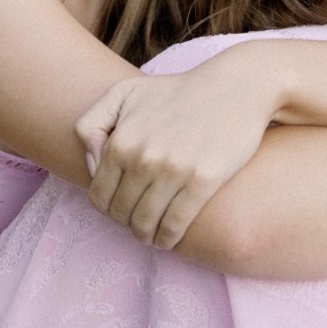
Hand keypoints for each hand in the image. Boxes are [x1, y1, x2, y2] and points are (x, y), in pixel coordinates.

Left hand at [74, 47, 278, 249]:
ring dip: (145, 235)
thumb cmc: (177, 92)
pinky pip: (174, 225)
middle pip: (120, 213)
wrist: (234, 88)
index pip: (98, 195)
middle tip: (137, 221)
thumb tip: (92, 166)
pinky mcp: (202, 181)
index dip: (107, 207)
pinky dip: (167, 239)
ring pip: (145, 224)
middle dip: (126, 222)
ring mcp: (172, 170)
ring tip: (151, 234)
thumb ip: (92, 124)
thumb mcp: (124, 93)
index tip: (120, 208)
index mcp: (120, 140)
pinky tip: (168, 238)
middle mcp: (142, 157)